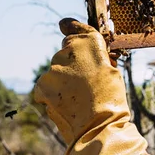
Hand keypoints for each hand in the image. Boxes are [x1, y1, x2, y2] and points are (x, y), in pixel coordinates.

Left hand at [34, 18, 149, 154]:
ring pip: (57, 69)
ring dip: (64, 78)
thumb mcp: (112, 71)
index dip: (72, 27)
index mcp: (89, 43)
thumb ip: (96, 56)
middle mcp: (68, 51)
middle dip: (74, 62)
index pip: (76, 28)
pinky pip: (48, 84)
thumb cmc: (112, 100)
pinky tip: (68, 102)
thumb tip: (89, 53)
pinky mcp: (42, 86)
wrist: (98, 128)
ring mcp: (52, 69)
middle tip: (87, 80)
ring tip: (79, 96)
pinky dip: (55, 91)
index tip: (67, 26)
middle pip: (66, 52)